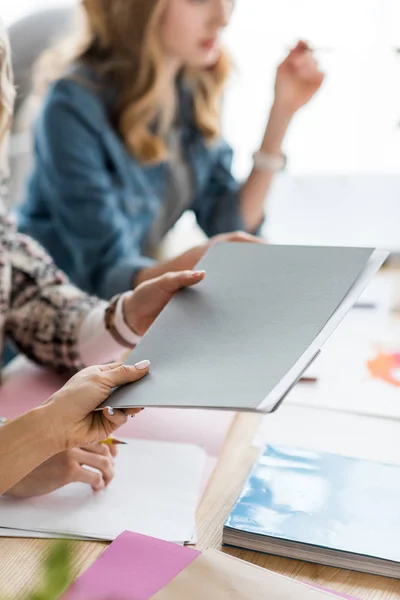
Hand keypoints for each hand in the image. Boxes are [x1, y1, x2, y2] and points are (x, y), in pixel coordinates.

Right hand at [5, 443, 115, 497]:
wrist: (16, 472)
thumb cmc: (34, 462)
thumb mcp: (54, 447)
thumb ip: (71, 444)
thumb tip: (93, 451)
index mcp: (71, 432)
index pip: (100, 437)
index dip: (110, 447)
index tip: (113, 456)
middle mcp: (73, 440)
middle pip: (104, 450)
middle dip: (110, 463)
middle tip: (109, 472)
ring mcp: (71, 455)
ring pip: (103, 463)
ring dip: (109, 474)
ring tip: (105, 482)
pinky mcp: (68, 471)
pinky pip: (94, 477)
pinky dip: (100, 483)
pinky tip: (96, 488)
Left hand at [43, 362, 149, 451]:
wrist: (59, 425)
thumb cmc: (74, 397)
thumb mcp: (101, 379)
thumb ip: (125, 373)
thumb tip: (146, 365)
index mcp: (100, 376)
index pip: (123, 369)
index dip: (136, 368)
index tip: (152, 367)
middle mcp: (105, 391)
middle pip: (130, 387)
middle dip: (139, 388)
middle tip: (152, 386)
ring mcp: (108, 407)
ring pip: (130, 403)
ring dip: (131, 403)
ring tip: (135, 403)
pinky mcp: (109, 423)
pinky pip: (123, 417)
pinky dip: (117, 415)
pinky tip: (108, 413)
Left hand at [125, 231, 262, 334]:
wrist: (133, 320)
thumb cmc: (146, 296)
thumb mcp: (160, 284)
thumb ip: (178, 278)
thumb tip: (201, 274)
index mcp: (197, 271)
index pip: (225, 254)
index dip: (245, 249)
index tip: (263, 250)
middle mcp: (205, 285)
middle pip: (233, 276)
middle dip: (251, 275)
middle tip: (269, 277)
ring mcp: (204, 302)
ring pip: (228, 298)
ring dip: (242, 301)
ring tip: (259, 304)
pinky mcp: (200, 320)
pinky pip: (218, 319)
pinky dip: (229, 321)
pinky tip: (239, 326)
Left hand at [274, 40, 324, 115]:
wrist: (285, 104)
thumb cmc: (281, 86)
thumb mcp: (282, 68)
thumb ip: (291, 55)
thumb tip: (301, 39)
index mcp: (297, 59)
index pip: (304, 47)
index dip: (305, 45)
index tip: (303, 45)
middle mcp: (306, 64)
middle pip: (310, 53)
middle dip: (303, 58)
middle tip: (295, 65)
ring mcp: (313, 72)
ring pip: (316, 62)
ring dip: (307, 68)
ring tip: (299, 76)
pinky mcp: (319, 82)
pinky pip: (322, 73)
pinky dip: (316, 75)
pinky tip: (307, 81)